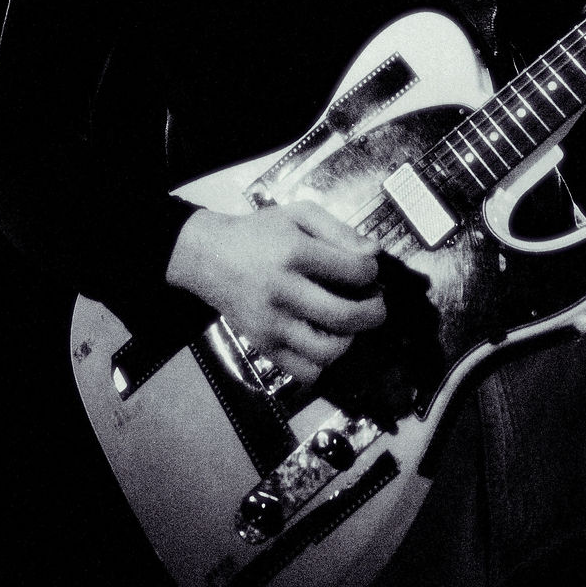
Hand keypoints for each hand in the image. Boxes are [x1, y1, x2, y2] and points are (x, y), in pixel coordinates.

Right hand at [166, 201, 385, 384]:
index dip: (372, 272)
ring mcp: (270, 325)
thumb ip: (339, 230)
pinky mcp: (263, 347)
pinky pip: (304, 372)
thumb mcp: (298, 214)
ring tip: (349, 324)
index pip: (353, 271)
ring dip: (350, 340)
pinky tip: (324, 341)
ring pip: (326, 352)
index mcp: (294, 253)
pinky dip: (323, 363)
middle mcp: (282, 291)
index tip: (368, 271)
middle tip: (376, 305)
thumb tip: (374, 252)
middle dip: (374, 312)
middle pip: (345, 316)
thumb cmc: (260, 233)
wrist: (209, 257)